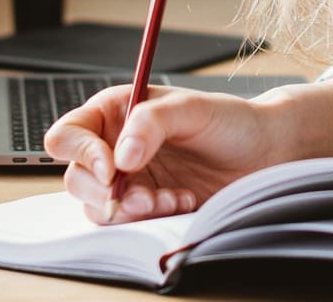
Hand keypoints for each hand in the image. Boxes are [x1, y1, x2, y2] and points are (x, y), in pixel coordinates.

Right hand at [44, 84, 280, 224]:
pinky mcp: (146, 206)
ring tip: (171, 200)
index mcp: (117, 112)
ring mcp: (129, 180)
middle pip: (76, 178)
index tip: (111, 170)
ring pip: (99, 207)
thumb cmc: (230, 121)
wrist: (263, 154)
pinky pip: (128, 223)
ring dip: (131, 210)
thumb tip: (119, 158)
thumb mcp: (193, 108)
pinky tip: (182, 203)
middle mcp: (115, 146)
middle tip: (144, 197)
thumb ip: (151, 122)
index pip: (68, 134)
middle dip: (106, 193)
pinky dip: (151, 219)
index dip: (81, 154)